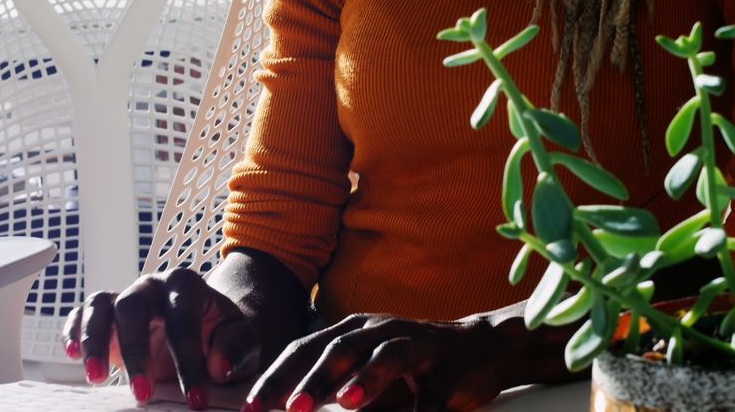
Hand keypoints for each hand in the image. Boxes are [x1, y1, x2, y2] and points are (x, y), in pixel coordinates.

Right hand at [61, 268, 260, 408]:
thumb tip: (219, 367)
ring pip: (101, 306)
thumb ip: (237, 348)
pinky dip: (73, 332)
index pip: (183, 319)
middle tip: (143, 394)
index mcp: (187, 286)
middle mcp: (152, 285)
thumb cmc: (223, 336)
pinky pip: (82, 314)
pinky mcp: (105, 314)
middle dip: (136, 351)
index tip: (195, 399)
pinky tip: (72, 356)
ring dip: (95, 342)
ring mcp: (125, 296)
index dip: (188, 360)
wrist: (205, 332)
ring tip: (97, 378)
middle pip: (133, 305)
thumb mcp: (243, 341)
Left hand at [244, 314, 507, 411]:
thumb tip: (290, 408)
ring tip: (345, 402)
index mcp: (353, 331)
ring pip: (386, 357)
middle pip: (339, 348)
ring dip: (365, 379)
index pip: (305, 349)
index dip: (277, 377)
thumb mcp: (366, 368)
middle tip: (290, 409)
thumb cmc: (411, 362)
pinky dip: (418, 409)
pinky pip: (431, 394)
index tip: (251, 407)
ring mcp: (416, 346)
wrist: (483, 346)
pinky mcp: (448, 370)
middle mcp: (380, 330)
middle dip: (311, 378)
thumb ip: (331, 385)